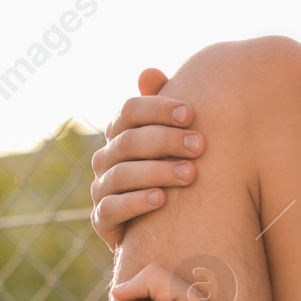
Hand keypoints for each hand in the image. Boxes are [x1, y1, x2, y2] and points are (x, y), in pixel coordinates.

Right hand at [90, 68, 205, 250]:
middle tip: (200, 146)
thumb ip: (164, 108)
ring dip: (157, 172)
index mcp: (120, 134)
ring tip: (190, 174)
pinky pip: (112, 208)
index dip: (158, 108)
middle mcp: (105, 158)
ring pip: (121, 174)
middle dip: (165, 141)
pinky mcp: (101, 220)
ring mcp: (101, 189)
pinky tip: (162, 199)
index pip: (129, 110)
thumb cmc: (173, 173)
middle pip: (128, 141)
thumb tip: (148, 73)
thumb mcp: (173, 140)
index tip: (191, 114)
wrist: (164, 228)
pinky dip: (136, 202)